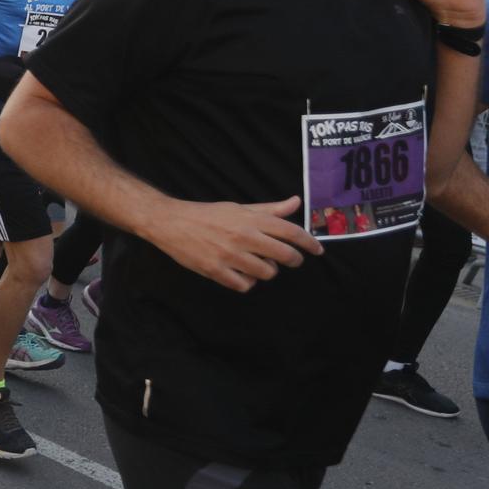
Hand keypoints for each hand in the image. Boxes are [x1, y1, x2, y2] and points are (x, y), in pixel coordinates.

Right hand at [141, 195, 320, 292]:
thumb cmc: (207, 214)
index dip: (309, 242)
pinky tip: (241, 273)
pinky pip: (245, 285)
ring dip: (267, 270)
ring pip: (267, 273)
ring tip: (257, 263)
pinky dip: (247, 281)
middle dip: (294, 260)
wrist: (171, 222)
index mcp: (250, 219)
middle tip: (291, 260)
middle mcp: (243, 237)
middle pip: (285, 255)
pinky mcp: (216, 271)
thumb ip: (269, 209)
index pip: (291, 232)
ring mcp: (230, 256)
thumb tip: (295, 202)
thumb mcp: (239, 208)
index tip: (318, 250)